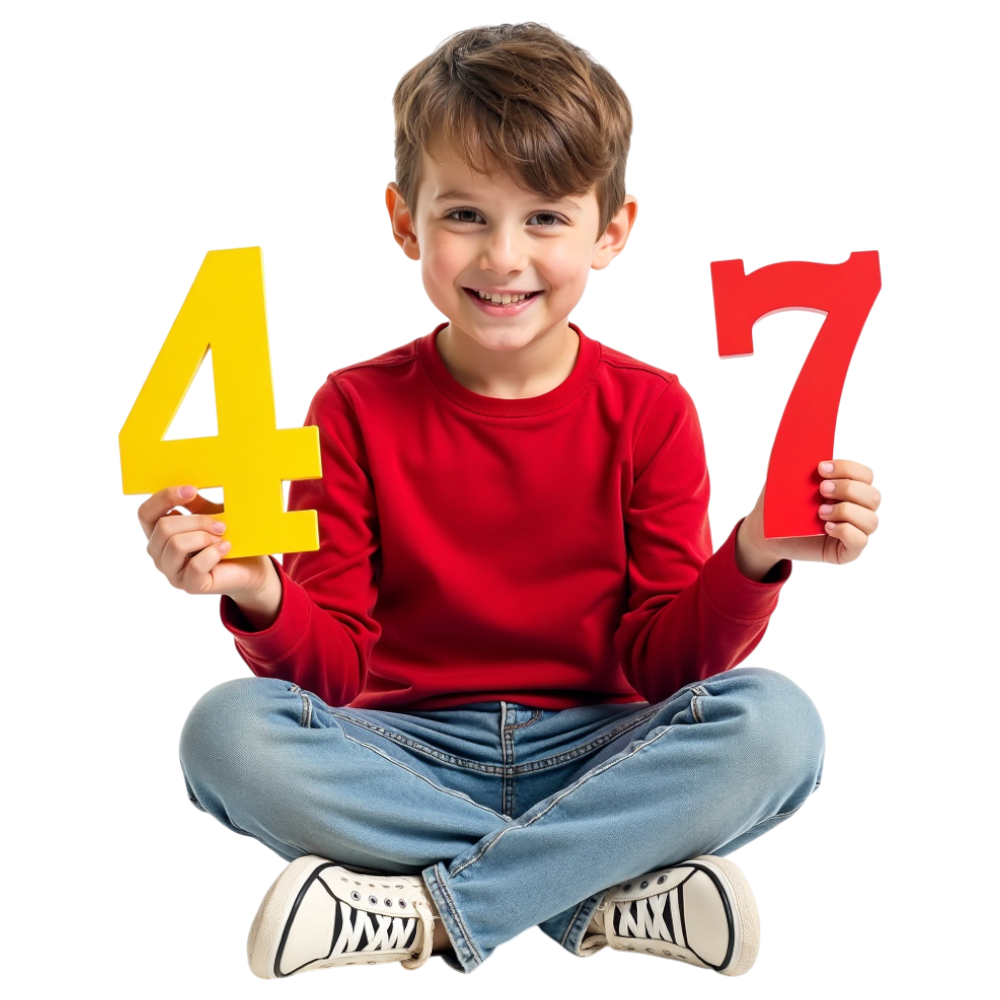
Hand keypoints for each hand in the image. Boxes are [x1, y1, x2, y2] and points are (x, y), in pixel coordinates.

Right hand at [138, 485, 273, 598]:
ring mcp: (172, 572)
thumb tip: (194, 490)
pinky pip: (196, 566)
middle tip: (220, 524)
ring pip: (176, 545)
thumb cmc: (227, 539)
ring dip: (205, 537)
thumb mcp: (211, 517)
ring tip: (221, 538)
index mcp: (159, 534)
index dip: (164, 498)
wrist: (249, 568)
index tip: (192, 490)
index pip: (145, 513)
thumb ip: (197, 506)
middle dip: (196, 520)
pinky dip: (214, 552)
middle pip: (164, 527)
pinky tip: (226, 548)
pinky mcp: (190, 585)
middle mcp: (159, 553)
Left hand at [740, 458, 881, 569]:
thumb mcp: (784, 479)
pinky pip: (860, 541)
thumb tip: (791, 439)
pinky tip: (826, 527)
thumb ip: (793, 460)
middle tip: (821, 489)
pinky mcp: (847, 551)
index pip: (865, 474)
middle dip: (848, 489)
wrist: (765, 533)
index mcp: (849, 487)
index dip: (848, 468)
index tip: (821, 468)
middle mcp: (858, 509)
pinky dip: (846, 531)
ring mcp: (855, 531)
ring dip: (846, 511)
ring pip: (871, 519)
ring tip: (820, 512)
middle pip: (873, 495)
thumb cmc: (779, 504)